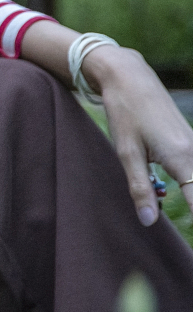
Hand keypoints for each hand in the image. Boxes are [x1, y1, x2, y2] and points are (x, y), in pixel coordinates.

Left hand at [88, 45, 192, 225]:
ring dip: (192, 197)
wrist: (131, 77)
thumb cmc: (125, 113)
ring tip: (175, 204)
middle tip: (188, 234)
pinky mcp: (192, 144)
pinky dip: (191, 187)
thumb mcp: (126, 152)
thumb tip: (148, 222)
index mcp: (183, 158)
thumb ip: (140, 188)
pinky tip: (175, 193)